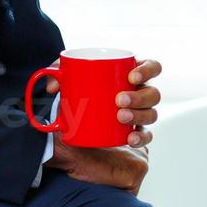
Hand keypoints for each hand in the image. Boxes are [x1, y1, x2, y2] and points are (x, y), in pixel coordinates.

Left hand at [41, 58, 160, 194]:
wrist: (72, 135)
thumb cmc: (74, 101)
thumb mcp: (63, 85)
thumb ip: (54, 77)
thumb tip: (53, 87)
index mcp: (128, 77)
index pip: (151, 68)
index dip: (147, 70)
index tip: (131, 76)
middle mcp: (138, 96)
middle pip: (153, 93)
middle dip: (139, 96)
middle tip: (119, 100)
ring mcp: (138, 117)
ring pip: (152, 114)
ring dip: (139, 114)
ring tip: (120, 117)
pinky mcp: (135, 136)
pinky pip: (146, 137)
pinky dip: (141, 137)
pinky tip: (130, 138)